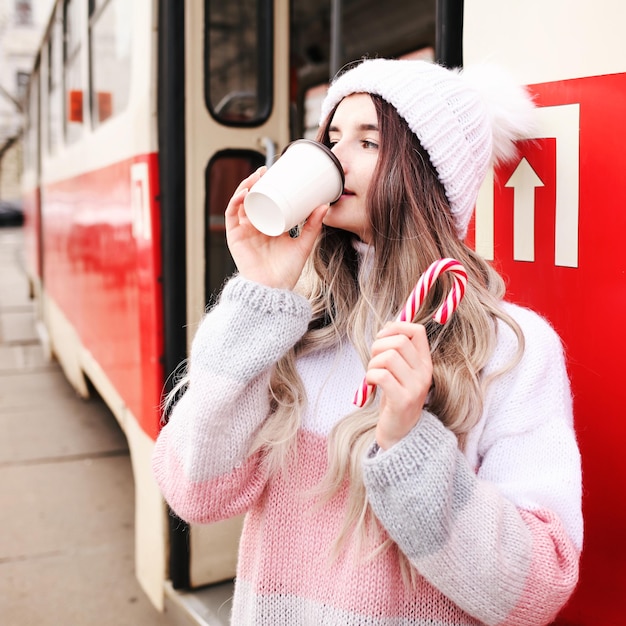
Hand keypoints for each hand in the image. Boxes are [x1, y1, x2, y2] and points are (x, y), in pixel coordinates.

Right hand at [225, 167, 327, 289]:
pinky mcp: (235, 237)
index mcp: (269, 227)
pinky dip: (236, 201)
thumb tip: (325, 205)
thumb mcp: (304, 243)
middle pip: (251, 199)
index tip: (276, 172)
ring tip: (256, 177)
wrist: (274, 288)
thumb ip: (313, 225)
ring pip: (240, 203)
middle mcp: (254, 227)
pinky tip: (244, 193)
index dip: (267, 186)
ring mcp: (243, 231)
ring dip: (245, 187)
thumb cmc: (287, 271)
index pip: (265, 201)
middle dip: (255, 182)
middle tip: (266, 170)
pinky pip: (231, 215)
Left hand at [365, 321, 432, 449]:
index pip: (417, 331)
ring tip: (372, 374)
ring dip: (372, 362)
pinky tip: (370, 384)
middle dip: (378, 345)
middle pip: (399, 341)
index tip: (382, 337)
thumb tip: (389, 324)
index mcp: (424, 363)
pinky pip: (382, 375)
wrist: (399, 434)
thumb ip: (397, 350)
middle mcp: (424, 373)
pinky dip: (370, 376)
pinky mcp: (402, 400)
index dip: (396, 327)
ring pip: (389, 356)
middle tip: (373, 360)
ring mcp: (415, 387)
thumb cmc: (394, 398)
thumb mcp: (399, 372)